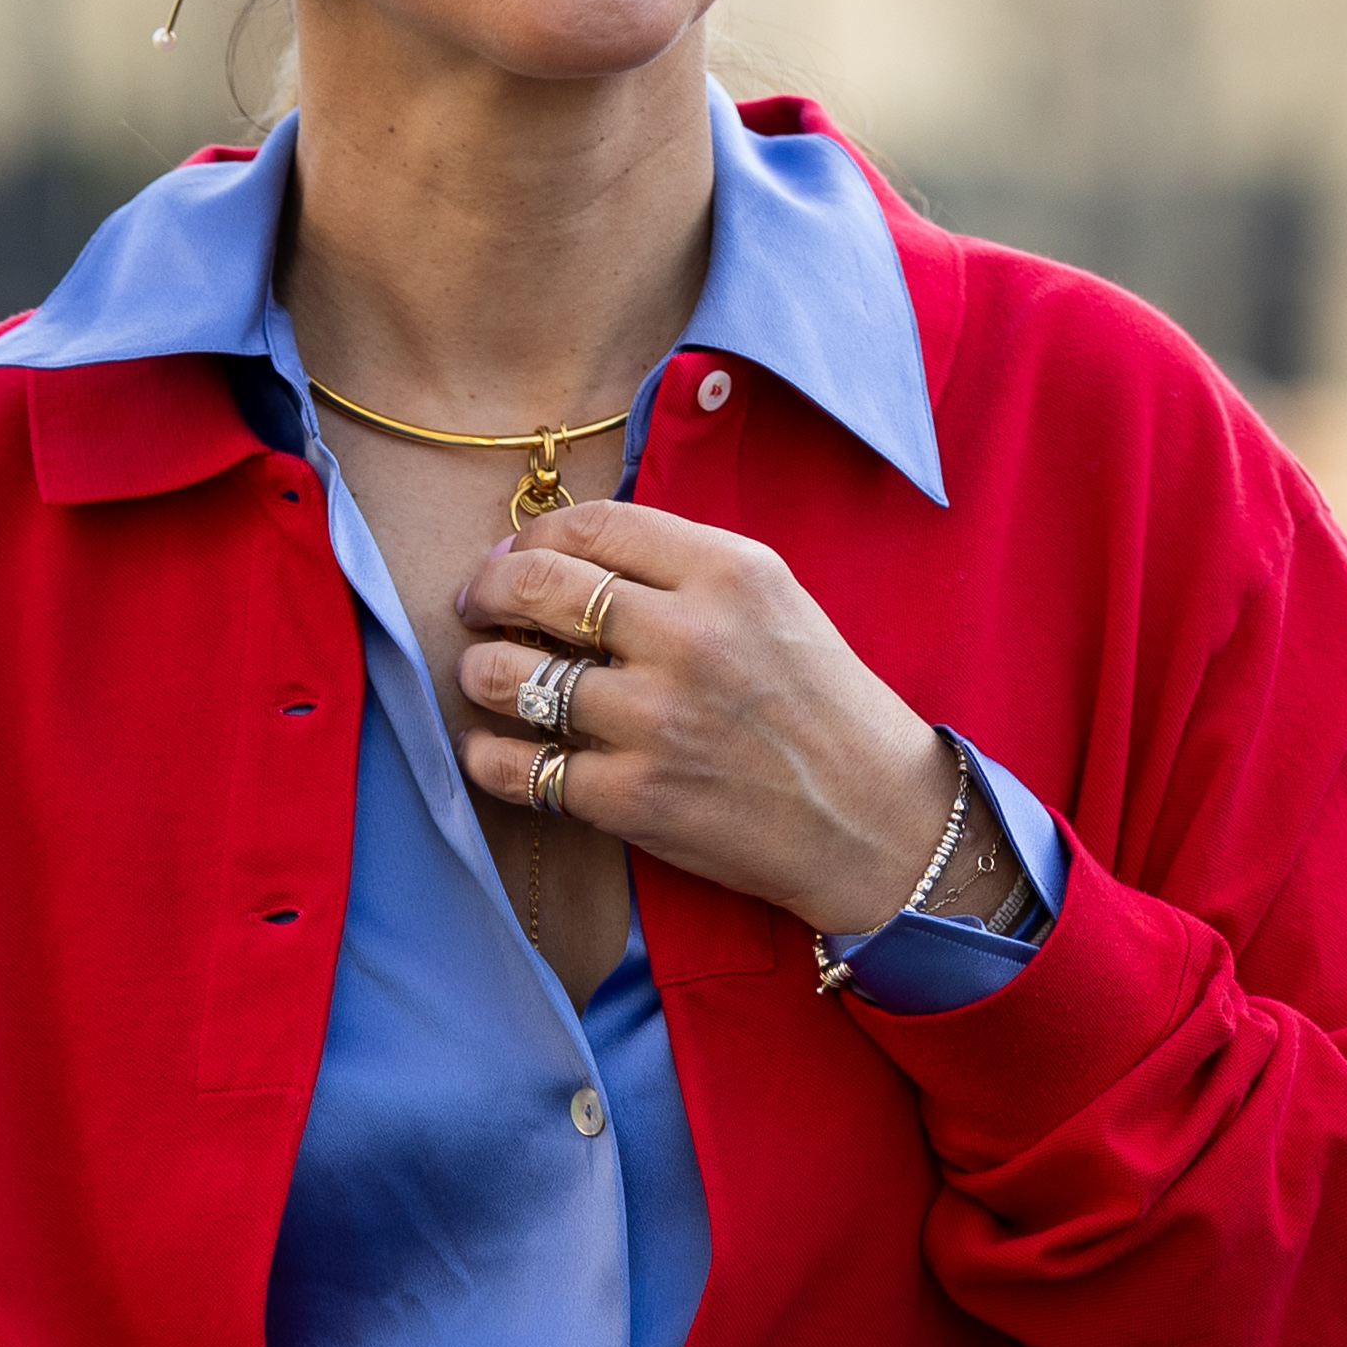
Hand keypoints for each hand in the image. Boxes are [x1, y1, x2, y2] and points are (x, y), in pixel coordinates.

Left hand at [447, 496, 975, 938]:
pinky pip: (523, 769)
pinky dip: (489, 758)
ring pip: (516, 676)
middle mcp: (688, 638)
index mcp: (726, 572)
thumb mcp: (774, 601)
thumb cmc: (820, 706)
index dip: (529, 537)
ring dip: (481, 671)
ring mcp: (656, 722)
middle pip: (538, 587)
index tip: (512, 557)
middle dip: (487, 590)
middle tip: (475, 604)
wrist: (871, 819)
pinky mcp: (635, 799)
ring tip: (483, 676)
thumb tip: (574, 554)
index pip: (590, 527)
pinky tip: (489, 748)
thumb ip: (685, 568)